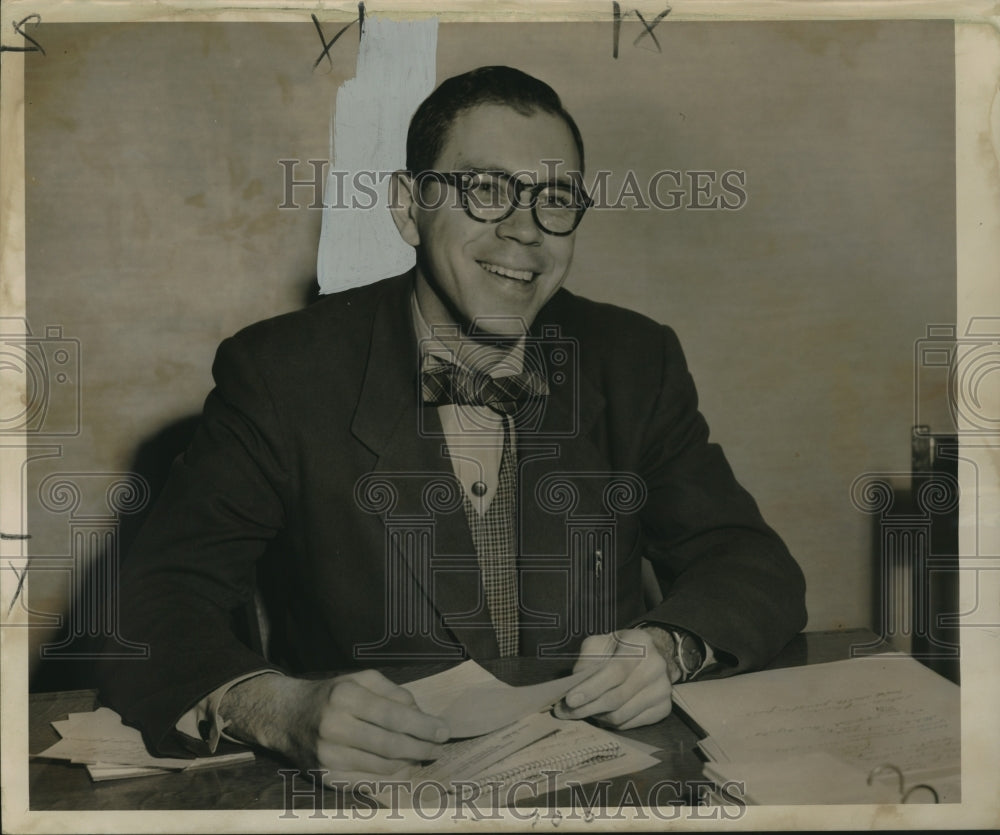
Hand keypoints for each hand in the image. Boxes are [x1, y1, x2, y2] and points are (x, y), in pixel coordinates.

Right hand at [221, 669, 449, 786]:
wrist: (286, 716)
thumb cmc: (331, 694)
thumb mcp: (360, 679)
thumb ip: (393, 692)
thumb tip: (421, 715)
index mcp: (345, 696)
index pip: (394, 716)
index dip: (423, 726)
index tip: (444, 730)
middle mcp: (334, 727)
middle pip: (391, 745)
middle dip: (422, 748)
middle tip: (439, 747)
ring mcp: (328, 756)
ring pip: (383, 767)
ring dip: (409, 763)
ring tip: (422, 755)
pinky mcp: (326, 777)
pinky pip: (368, 781)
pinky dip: (390, 775)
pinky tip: (401, 766)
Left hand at [552, 629, 673, 729]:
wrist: (651, 655)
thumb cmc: (619, 648)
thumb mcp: (600, 643)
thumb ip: (586, 660)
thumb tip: (575, 685)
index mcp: (640, 643)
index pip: (615, 671)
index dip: (591, 688)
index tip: (570, 700)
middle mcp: (656, 666)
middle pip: (617, 697)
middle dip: (587, 707)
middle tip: (566, 712)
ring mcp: (663, 690)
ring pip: (621, 715)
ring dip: (597, 716)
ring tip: (585, 710)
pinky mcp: (664, 709)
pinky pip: (630, 724)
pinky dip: (611, 722)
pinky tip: (603, 712)